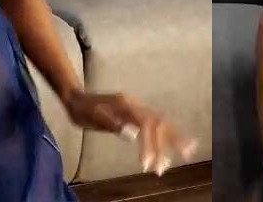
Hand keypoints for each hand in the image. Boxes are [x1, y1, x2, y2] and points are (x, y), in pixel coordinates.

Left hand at [62, 89, 197, 175]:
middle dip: (170, 142)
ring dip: (173, 138)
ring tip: (187, 152)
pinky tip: (172, 144)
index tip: (146, 164)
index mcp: (125, 105)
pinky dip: (166, 134)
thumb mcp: (91, 118)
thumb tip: (132, 134)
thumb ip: (112, 125)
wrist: (75, 97)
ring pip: (160, 122)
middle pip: (159, 123)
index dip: (149, 146)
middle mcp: (134, 104)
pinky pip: (155, 123)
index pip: (145, 126)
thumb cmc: (81, 109)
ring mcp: (136, 107)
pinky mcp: (135, 112)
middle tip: (175, 162)